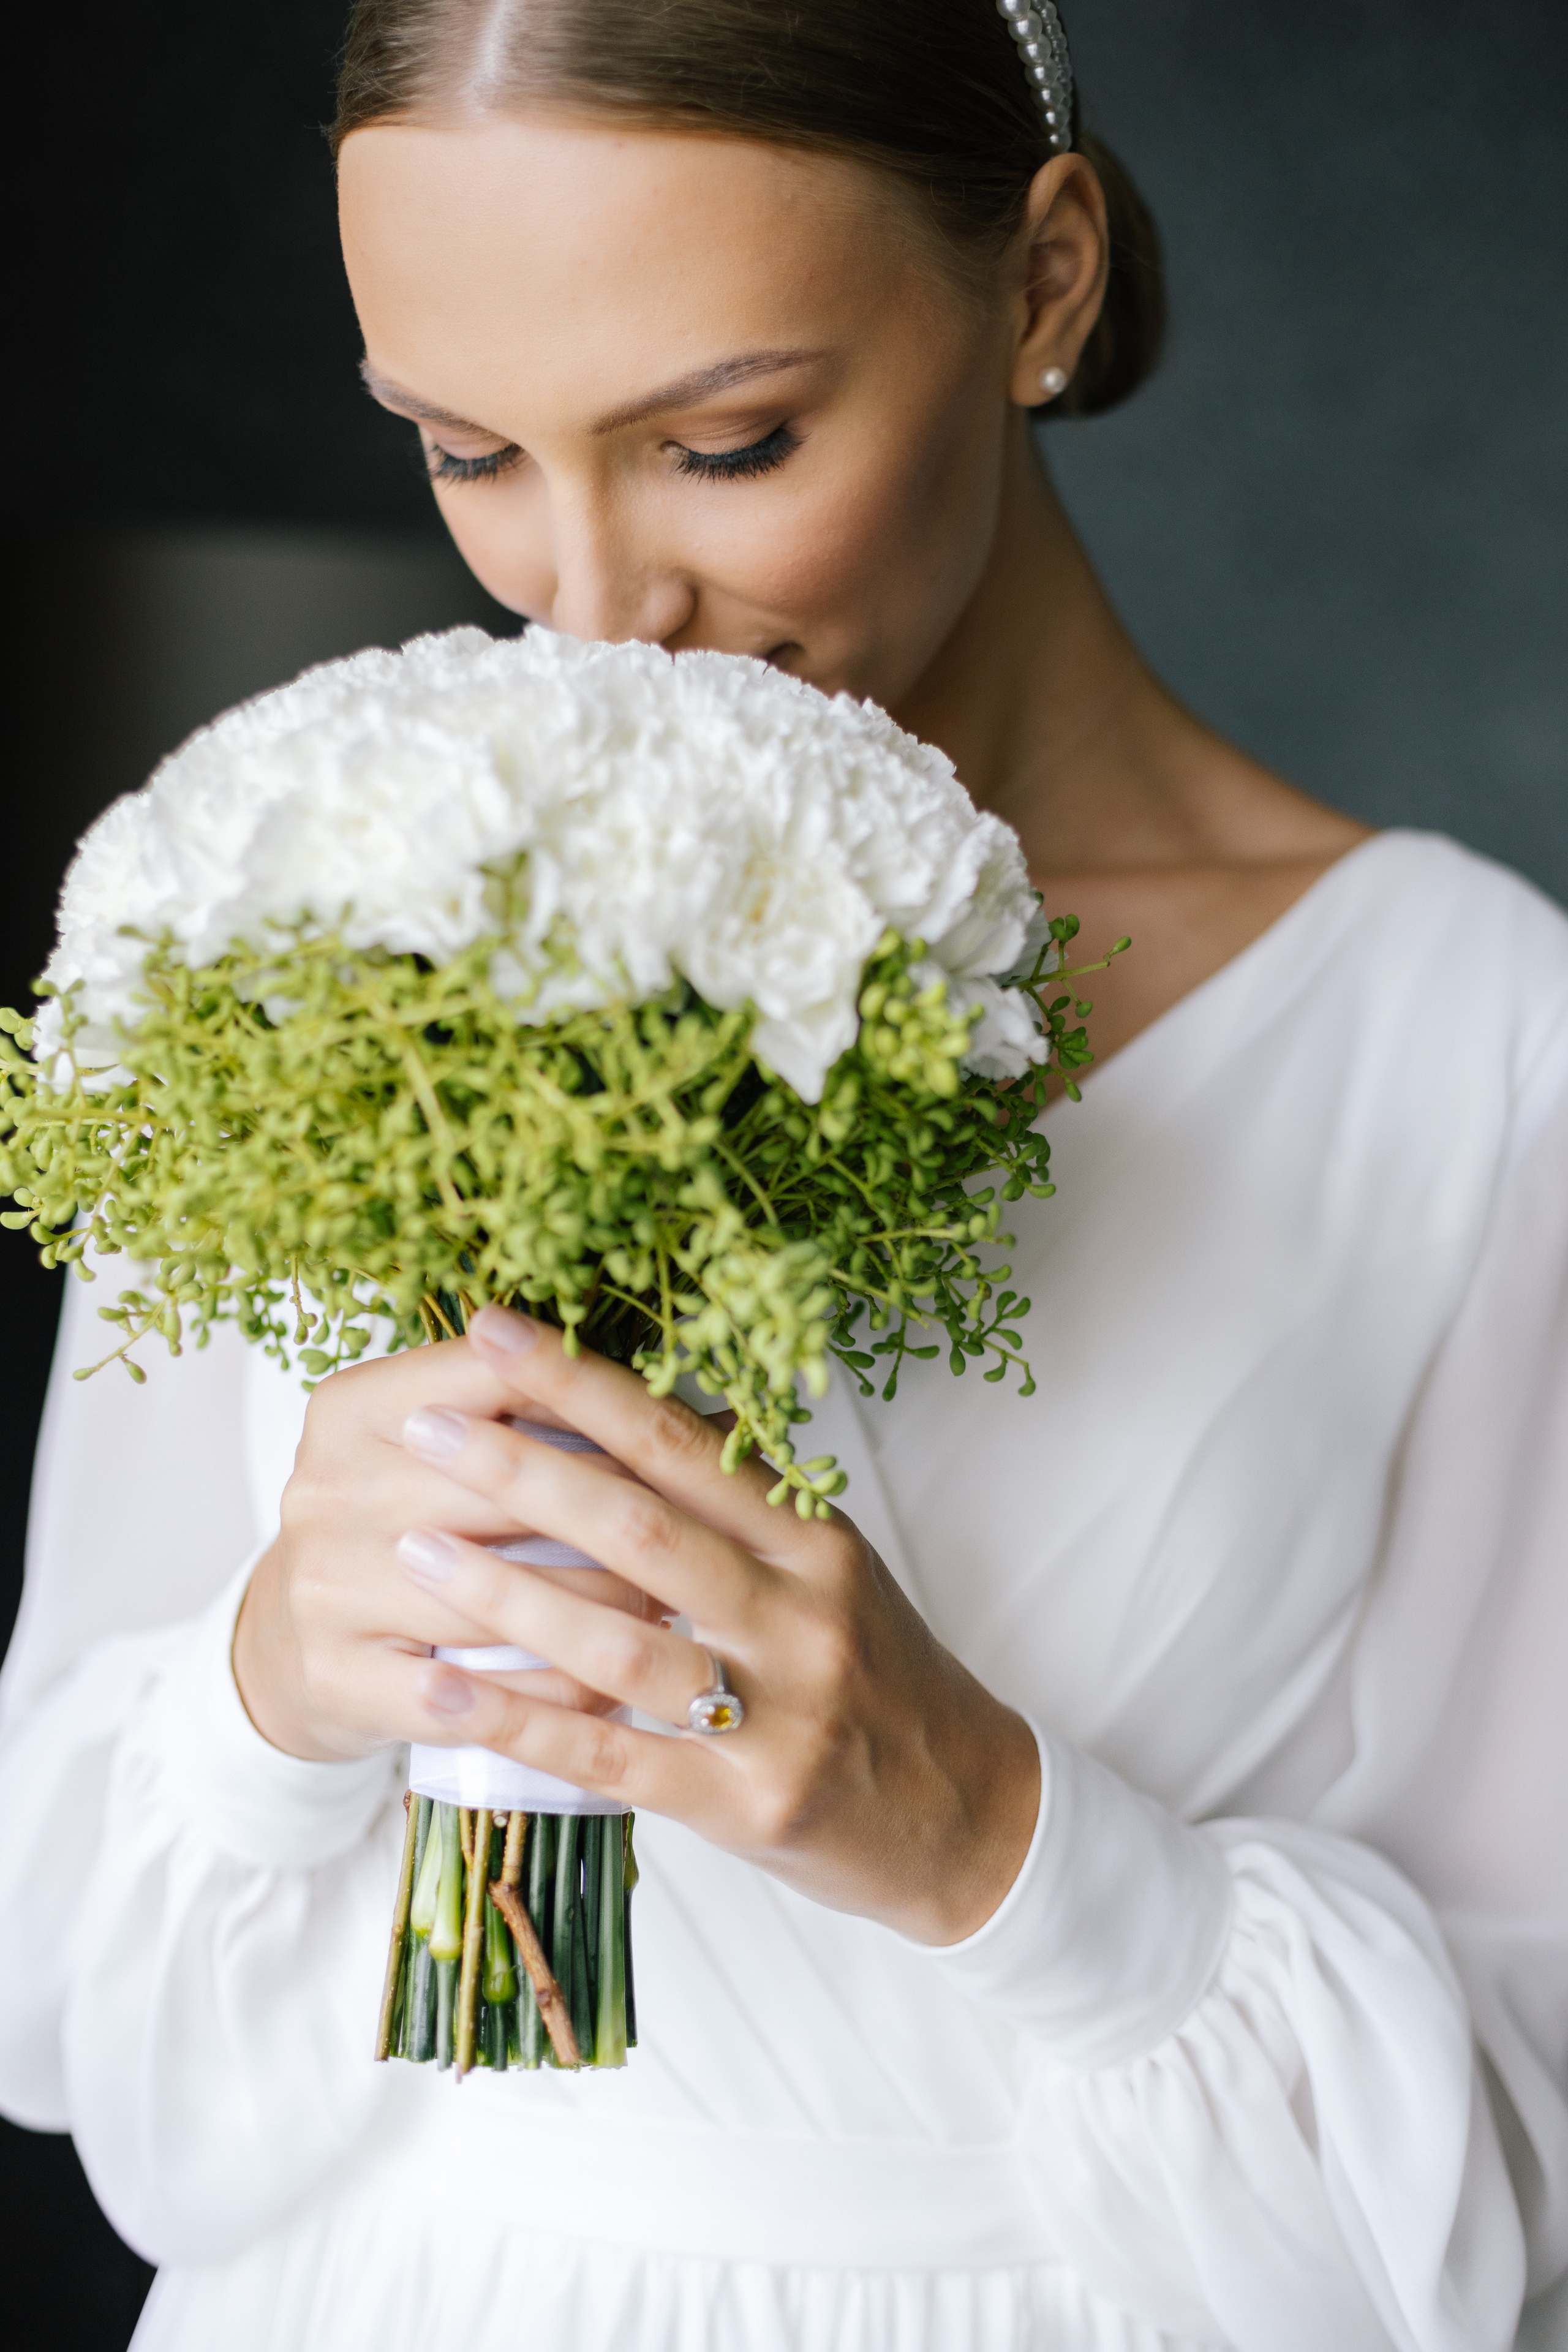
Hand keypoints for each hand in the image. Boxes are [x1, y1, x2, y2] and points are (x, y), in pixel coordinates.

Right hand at [233, 1339, 665, 1767]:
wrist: (287, 1639)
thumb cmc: (394, 1527)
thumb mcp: (427, 1448)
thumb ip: (523, 1410)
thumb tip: (692, 1407)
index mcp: (355, 1409)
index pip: (492, 1379)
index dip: (591, 1402)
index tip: (664, 1434)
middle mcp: (327, 1487)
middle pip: (503, 1493)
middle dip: (611, 1519)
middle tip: (691, 1538)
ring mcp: (324, 1586)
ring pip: (496, 1600)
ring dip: (595, 1612)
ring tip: (666, 1612)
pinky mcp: (335, 1676)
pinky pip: (470, 1694)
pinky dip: (549, 1697)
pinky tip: (609, 1697)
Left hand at [380, 1305, 1040, 1945]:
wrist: (966, 1816)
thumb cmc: (875, 1676)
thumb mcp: (826, 1570)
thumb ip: (736, 1502)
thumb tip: (626, 1407)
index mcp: (814, 1538)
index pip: (682, 1443)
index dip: (581, 1383)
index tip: (494, 1332)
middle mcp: (800, 1612)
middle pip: (642, 1527)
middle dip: (522, 1471)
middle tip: (421, 1429)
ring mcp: (777, 1710)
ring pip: (619, 1641)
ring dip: (504, 1593)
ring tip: (409, 1550)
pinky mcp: (745, 1802)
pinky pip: (611, 1754)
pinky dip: (518, 1721)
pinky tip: (440, 1691)